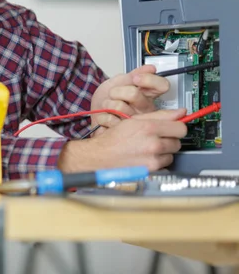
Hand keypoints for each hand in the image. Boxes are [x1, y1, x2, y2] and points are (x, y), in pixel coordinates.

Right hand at [58, 108, 187, 171]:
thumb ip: (159, 115)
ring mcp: (153, 158)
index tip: (172, 128)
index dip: (176, 127)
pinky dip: (158, 161)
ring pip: (172, 154)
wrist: (100, 156)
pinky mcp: (152, 170)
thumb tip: (181, 112)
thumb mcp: (134, 120)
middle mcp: (153, 143)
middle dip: (169, 139)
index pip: (181, 128)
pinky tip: (146, 157)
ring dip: (164, 151)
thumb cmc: (114, 138)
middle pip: (178, 142)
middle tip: (155, 138)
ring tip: (148, 148)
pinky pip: (165, 164)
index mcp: (149, 127)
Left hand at [90, 64, 169, 132]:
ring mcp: (136, 123)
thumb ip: (133, 75)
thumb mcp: (118, 82)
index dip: (148, 80)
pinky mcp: (124, 133)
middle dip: (116, 91)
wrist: (94, 113)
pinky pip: (110, 119)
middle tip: (114, 95)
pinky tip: (107, 117)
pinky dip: (103, 116)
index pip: (162, 86)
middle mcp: (145, 110)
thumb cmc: (107, 98)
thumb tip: (151, 68)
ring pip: (119, 107)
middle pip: (134, 94)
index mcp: (147, 96)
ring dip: (107, 104)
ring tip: (109, 107)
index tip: (135, 78)